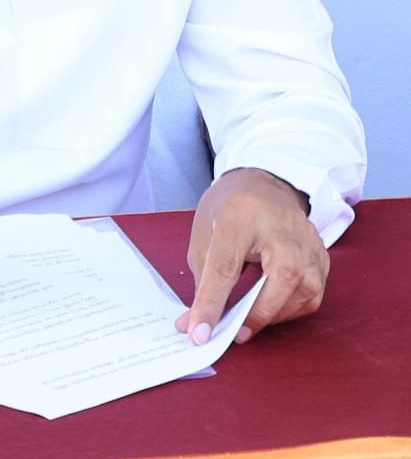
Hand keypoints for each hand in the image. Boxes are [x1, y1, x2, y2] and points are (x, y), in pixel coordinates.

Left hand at [176, 167, 328, 344]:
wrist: (262, 184)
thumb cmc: (229, 210)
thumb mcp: (205, 236)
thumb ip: (203, 282)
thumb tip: (196, 327)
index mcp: (240, 214)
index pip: (226, 265)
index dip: (211, 303)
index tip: (200, 333)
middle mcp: (280, 225)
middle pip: (282, 276)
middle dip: (258, 313)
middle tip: (235, 332)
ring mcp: (306, 238)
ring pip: (304, 289)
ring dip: (276, 314)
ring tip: (251, 320)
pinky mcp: (321, 252)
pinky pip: (313, 293)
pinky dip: (292, 308)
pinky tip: (273, 307)